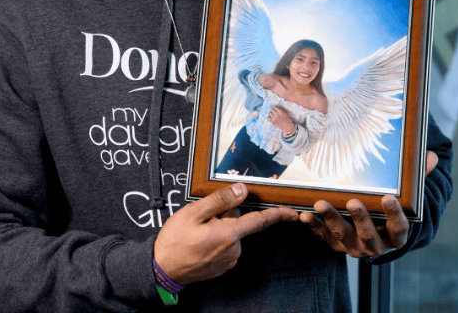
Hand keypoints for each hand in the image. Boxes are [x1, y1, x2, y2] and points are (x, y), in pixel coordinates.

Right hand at [154, 183, 297, 284]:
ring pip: (230, 233)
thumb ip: (220, 200)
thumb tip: (241, 190)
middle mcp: (234, 249)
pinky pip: (225, 245)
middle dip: (223, 215)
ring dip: (218, 228)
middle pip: (237, 222)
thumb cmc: (175, 241)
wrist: (163, 268)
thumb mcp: (194, 213)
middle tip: (201, 219)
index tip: (293, 213)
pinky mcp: (223, 266)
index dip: (279, 215)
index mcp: (229, 234)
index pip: (260, 221)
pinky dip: (215, 239)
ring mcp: (229, 260)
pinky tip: (199, 242)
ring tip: (197, 232)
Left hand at [268, 105, 294, 133]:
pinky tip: (271, 117)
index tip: (275, 108)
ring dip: (271, 113)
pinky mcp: (273, 122)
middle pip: (272, 109)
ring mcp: (274, 119)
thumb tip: (278, 105)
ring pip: (270, 113)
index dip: (275, 107)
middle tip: (274, 111)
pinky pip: (268, 118)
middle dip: (273, 109)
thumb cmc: (288, 119)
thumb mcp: (287, 113)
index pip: (275, 107)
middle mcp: (277, 115)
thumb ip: (282, 108)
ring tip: (273, 114)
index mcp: (281, 112)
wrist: (288, 126)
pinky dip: (269, 117)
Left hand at [299, 151, 438, 257]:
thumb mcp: (405, 199)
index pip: (399, 228)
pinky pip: (324, 237)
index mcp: (396, 237)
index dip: (394, 215)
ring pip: (343, 236)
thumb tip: (432, 157)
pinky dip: (314, 226)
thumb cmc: (389, 212)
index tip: (389, 198)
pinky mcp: (336, 245)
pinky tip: (304, 215)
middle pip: (369, 235)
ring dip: (331, 219)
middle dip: (360, 219)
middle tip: (353, 202)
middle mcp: (376, 245)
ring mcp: (355, 246)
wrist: (375, 235)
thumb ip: (416, 180)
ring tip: (320, 203)